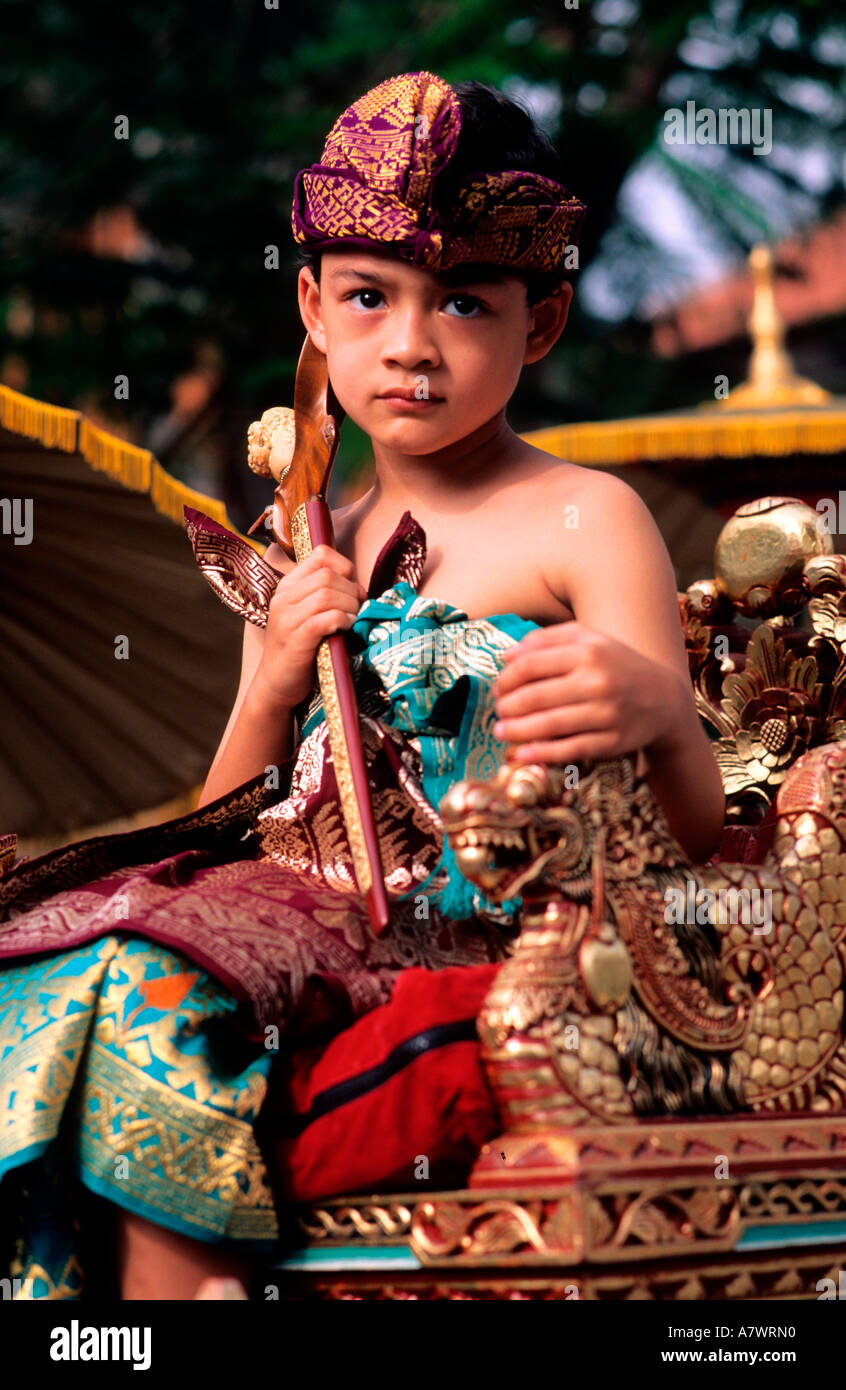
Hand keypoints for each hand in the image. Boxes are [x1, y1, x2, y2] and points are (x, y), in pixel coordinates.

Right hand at [252, 544, 366, 709]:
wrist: (277, 684)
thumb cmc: (301, 648)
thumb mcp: (308, 614)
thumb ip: (325, 594)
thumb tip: (360, 586)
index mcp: (288, 586)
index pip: (321, 555)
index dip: (345, 567)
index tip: (353, 589)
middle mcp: (283, 597)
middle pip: (327, 575)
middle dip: (351, 590)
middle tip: (358, 608)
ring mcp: (286, 618)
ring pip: (326, 594)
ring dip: (349, 606)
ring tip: (353, 619)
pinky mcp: (295, 639)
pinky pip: (324, 618)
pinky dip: (342, 619)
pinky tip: (347, 628)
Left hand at [492, 622, 688, 764]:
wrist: (664, 698)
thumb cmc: (616, 664)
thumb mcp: (589, 640)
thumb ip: (547, 639)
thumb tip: (507, 655)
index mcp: (589, 652)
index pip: (531, 665)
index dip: (507, 678)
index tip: (498, 688)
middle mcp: (598, 681)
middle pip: (536, 696)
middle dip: (508, 706)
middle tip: (498, 711)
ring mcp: (606, 714)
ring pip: (549, 724)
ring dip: (517, 730)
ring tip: (500, 731)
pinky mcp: (612, 741)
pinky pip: (569, 749)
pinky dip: (542, 753)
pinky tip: (521, 754)